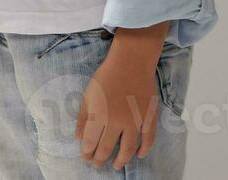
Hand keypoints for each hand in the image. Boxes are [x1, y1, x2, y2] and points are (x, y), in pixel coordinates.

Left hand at [75, 38, 162, 170]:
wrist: (131, 61)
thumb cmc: (106, 75)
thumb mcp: (88, 94)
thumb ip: (82, 117)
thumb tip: (78, 138)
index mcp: (99, 116)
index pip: (90, 142)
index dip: (86, 153)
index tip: (85, 158)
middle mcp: (117, 122)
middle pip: (107, 148)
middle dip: (100, 159)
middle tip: (97, 165)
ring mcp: (135, 121)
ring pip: (128, 149)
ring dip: (120, 160)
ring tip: (115, 166)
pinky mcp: (149, 118)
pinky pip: (148, 139)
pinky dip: (144, 150)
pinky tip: (138, 155)